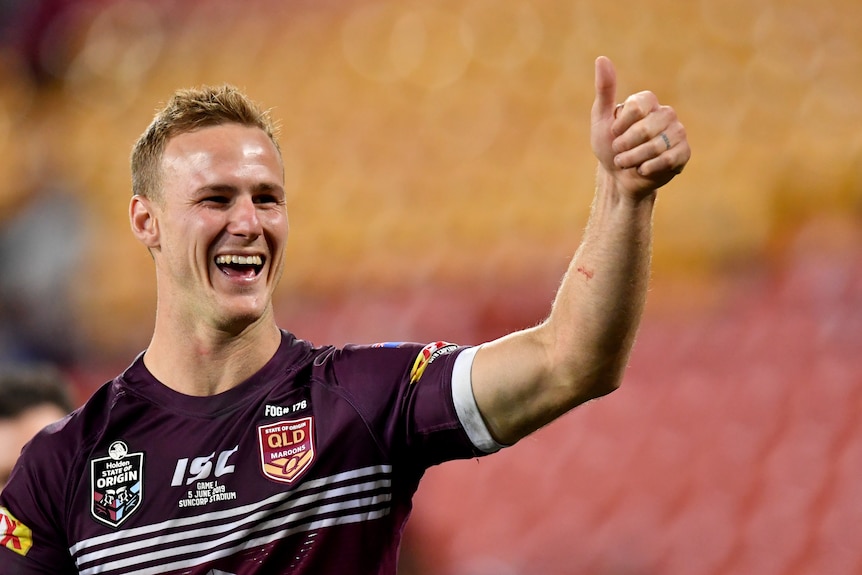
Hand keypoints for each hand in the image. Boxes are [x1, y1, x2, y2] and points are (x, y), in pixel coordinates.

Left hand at [590, 56, 689, 196]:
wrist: (619, 177)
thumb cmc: (610, 147)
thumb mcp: (601, 119)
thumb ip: (604, 90)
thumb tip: (601, 58)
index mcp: (648, 102)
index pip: (640, 105)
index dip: (622, 124)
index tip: (614, 133)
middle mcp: (666, 114)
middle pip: (647, 128)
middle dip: (626, 145)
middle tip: (618, 152)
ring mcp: (677, 133)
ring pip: (658, 145)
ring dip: (634, 158)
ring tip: (626, 162)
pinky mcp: (684, 153)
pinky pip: (670, 158)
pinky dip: (650, 167)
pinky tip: (642, 170)